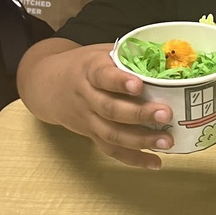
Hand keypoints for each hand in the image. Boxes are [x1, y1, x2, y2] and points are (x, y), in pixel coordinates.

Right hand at [17, 39, 174, 168]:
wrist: (47, 85)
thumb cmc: (84, 65)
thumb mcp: (101, 51)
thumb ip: (128, 54)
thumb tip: (168, 54)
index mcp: (90, 70)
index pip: (103, 76)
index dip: (119, 82)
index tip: (138, 85)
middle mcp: (87, 96)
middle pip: (110, 109)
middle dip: (139, 114)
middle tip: (166, 114)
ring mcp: (87, 119)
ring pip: (111, 133)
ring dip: (140, 140)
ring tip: (166, 142)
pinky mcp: (91, 134)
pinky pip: (111, 149)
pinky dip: (133, 158)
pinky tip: (155, 162)